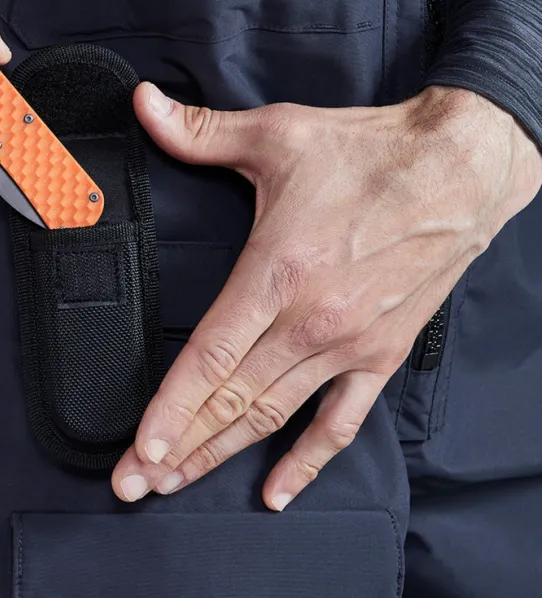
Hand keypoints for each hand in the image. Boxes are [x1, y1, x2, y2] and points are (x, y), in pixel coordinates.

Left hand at [114, 84, 541, 507]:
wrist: (463, 168)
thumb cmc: (369, 154)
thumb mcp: (277, 134)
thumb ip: (200, 132)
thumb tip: (142, 104)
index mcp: (277, 272)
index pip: (209, 357)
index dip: (169, 409)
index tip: (140, 450)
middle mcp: (311, 321)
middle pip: (230, 401)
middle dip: (177, 448)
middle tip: (134, 485)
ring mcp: (348, 347)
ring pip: (273, 418)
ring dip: (222, 456)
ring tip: (178, 486)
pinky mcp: (380, 356)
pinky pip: (340, 423)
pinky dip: (308, 462)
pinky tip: (277, 493)